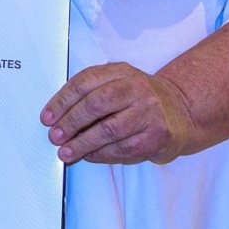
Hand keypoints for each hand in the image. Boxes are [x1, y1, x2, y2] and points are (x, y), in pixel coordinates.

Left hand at [40, 62, 198, 165]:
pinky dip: (101, 154)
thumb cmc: (140, 99)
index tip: (47, 117)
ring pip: (108, 129)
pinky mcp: (156, 135)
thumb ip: (91, 93)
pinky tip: (88, 156)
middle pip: (95, 104)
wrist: (181, 111)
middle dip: (70, 122)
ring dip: (82, 143)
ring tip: (65, 152)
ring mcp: (148, 111)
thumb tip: (57, 117)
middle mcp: (135, 88)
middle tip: (54, 136)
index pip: (85, 82)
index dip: (62, 101)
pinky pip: (123, 148)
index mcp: (121, 72)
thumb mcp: (118, 83)